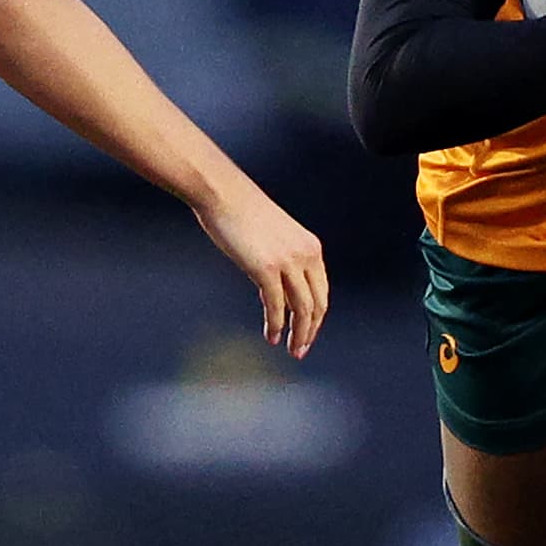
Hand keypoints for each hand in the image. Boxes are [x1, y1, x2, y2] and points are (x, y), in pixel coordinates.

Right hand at [197, 178, 328, 359]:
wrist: (224, 194)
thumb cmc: (243, 214)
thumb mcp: (276, 238)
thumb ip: (284, 262)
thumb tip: (278, 294)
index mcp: (311, 247)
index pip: (322, 292)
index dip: (316, 317)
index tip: (307, 333)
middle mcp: (305, 255)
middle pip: (317, 305)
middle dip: (310, 331)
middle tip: (300, 350)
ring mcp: (288, 262)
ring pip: (302, 309)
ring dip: (298, 334)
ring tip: (291, 349)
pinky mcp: (266, 268)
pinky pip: (277, 306)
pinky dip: (276, 325)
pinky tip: (272, 336)